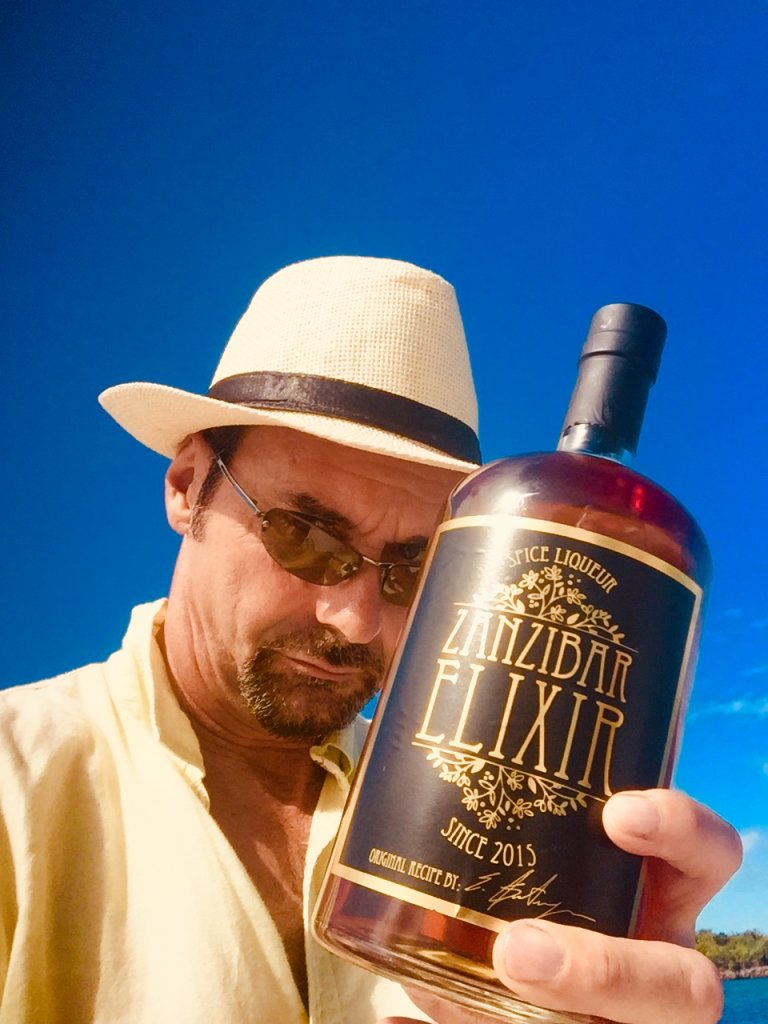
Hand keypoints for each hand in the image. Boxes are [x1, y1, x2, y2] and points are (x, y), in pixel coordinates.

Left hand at [379, 789, 740, 1023]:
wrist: (509, 966)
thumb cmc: (525, 885)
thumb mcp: (523, 843)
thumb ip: (482, 810)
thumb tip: (386, 759)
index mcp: (653, 892)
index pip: (707, 855)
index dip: (680, 832)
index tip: (616, 812)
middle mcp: (653, 958)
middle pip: (685, 984)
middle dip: (609, 972)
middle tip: (516, 951)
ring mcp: (624, 1013)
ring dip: (558, 1016)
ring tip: (483, 985)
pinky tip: (401, 1020)